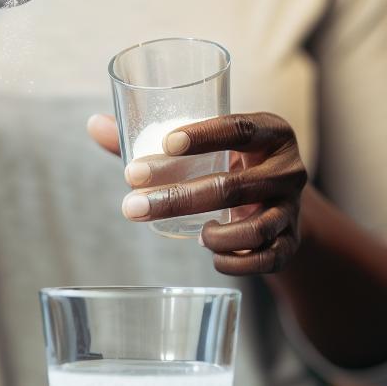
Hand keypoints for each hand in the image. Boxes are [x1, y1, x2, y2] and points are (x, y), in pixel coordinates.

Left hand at [88, 112, 308, 275]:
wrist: (280, 202)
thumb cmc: (231, 165)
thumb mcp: (205, 148)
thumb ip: (153, 140)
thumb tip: (94, 123)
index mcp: (271, 132)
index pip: (240, 129)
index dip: (205, 136)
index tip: (166, 144)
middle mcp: (288, 169)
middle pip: (234, 186)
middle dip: (179, 198)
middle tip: (133, 205)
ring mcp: (292, 209)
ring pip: (256, 228)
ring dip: (217, 236)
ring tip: (194, 235)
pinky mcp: (292, 242)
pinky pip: (267, 259)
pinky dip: (236, 262)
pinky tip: (214, 256)